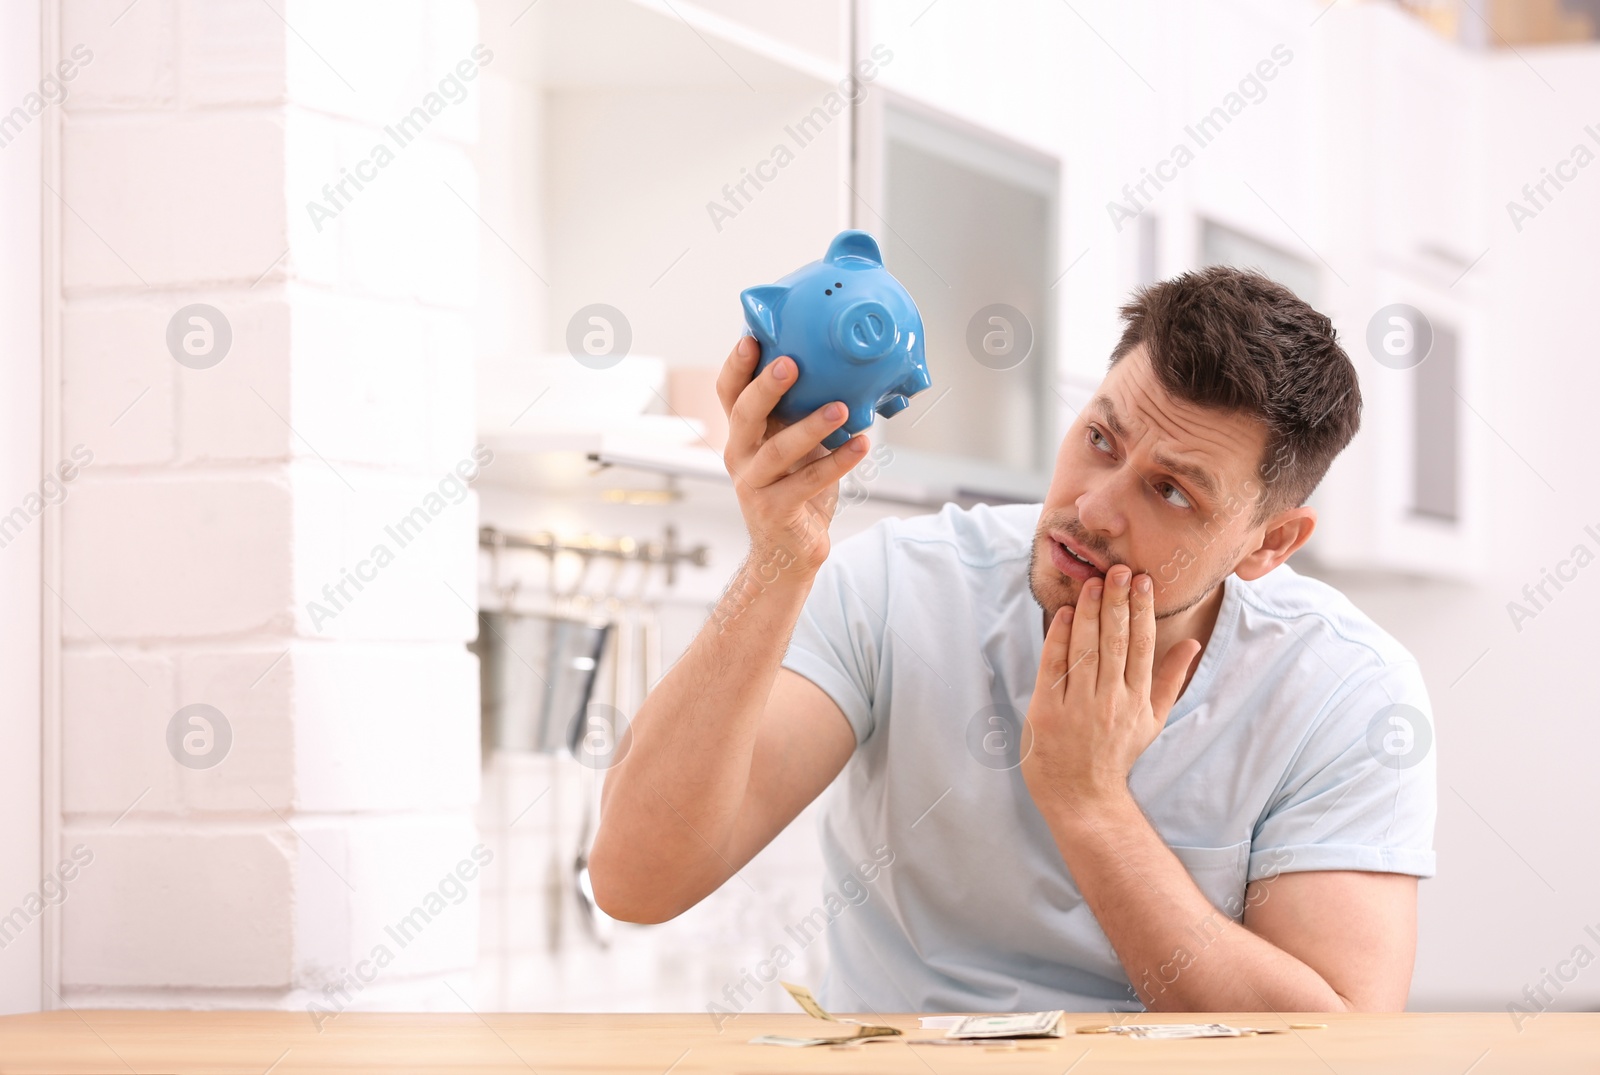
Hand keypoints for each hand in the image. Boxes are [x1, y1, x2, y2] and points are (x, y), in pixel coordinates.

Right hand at [715, 335, 867, 571]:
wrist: (788, 551)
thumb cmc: (796, 490)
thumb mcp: (793, 446)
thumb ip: (798, 414)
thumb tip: (834, 368)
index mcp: (743, 434)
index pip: (729, 393)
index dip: (736, 365)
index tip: (752, 337)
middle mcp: (740, 455)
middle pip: (745, 414)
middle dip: (767, 386)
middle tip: (792, 363)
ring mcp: (754, 485)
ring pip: (779, 450)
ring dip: (811, 426)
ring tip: (841, 408)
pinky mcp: (775, 510)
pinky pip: (808, 482)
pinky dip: (838, 462)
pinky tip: (861, 445)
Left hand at [1021, 566, 1201, 820]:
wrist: (1083, 797)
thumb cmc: (1117, 754)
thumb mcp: (1152, 720)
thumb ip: (1171, 680)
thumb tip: (1193, 645)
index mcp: (1138, 700)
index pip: (1141, 645)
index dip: (1142, 610)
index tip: (1142, 580)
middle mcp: (1111, 700)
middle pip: (1115, 641)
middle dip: (1117, 601)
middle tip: (1118, 569)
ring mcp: (1079, 706)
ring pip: (1086, 649)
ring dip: (1089, 612)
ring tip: (1093, 582)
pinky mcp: (1047, 711)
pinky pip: (1054, 667)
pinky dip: (1059, 638)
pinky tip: (1065, 614)